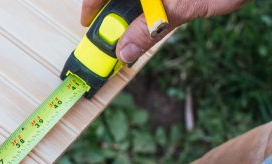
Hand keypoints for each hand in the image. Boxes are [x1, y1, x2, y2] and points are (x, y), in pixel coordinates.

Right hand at [80, 0, 249, 62]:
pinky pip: (150, 1)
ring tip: (132, 29)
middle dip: (113, 11)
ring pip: (135, 1)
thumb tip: (122, 51)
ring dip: (130, 12)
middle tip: (112, 33)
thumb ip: (148, 30)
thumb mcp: (181, 8)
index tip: (89, 23)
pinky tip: (152, 17)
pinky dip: (146, 8)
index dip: (92, 5)